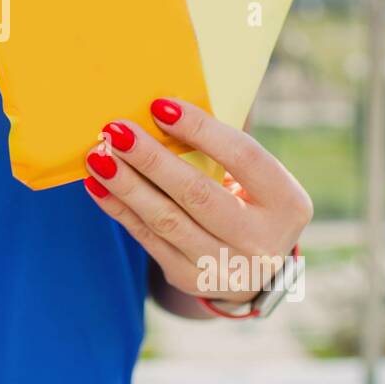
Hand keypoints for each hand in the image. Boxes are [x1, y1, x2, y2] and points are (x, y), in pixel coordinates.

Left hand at [82, 98, 311, 303]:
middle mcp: (261, 241)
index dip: (201, 130)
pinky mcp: (190, 277)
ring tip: (98, 156)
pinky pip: (147, 239)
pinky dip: (119, 210)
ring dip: (126, 185)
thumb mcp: (256, 179)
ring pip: (165, 220)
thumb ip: (222, 148)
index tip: (159, 105)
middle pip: (197, 194)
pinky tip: (97, 185)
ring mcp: (225, 266)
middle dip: (152, 159)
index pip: (243, 157)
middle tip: (116, 130)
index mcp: (287, 203)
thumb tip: (163, 109)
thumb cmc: (248, 201)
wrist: (252, 269)